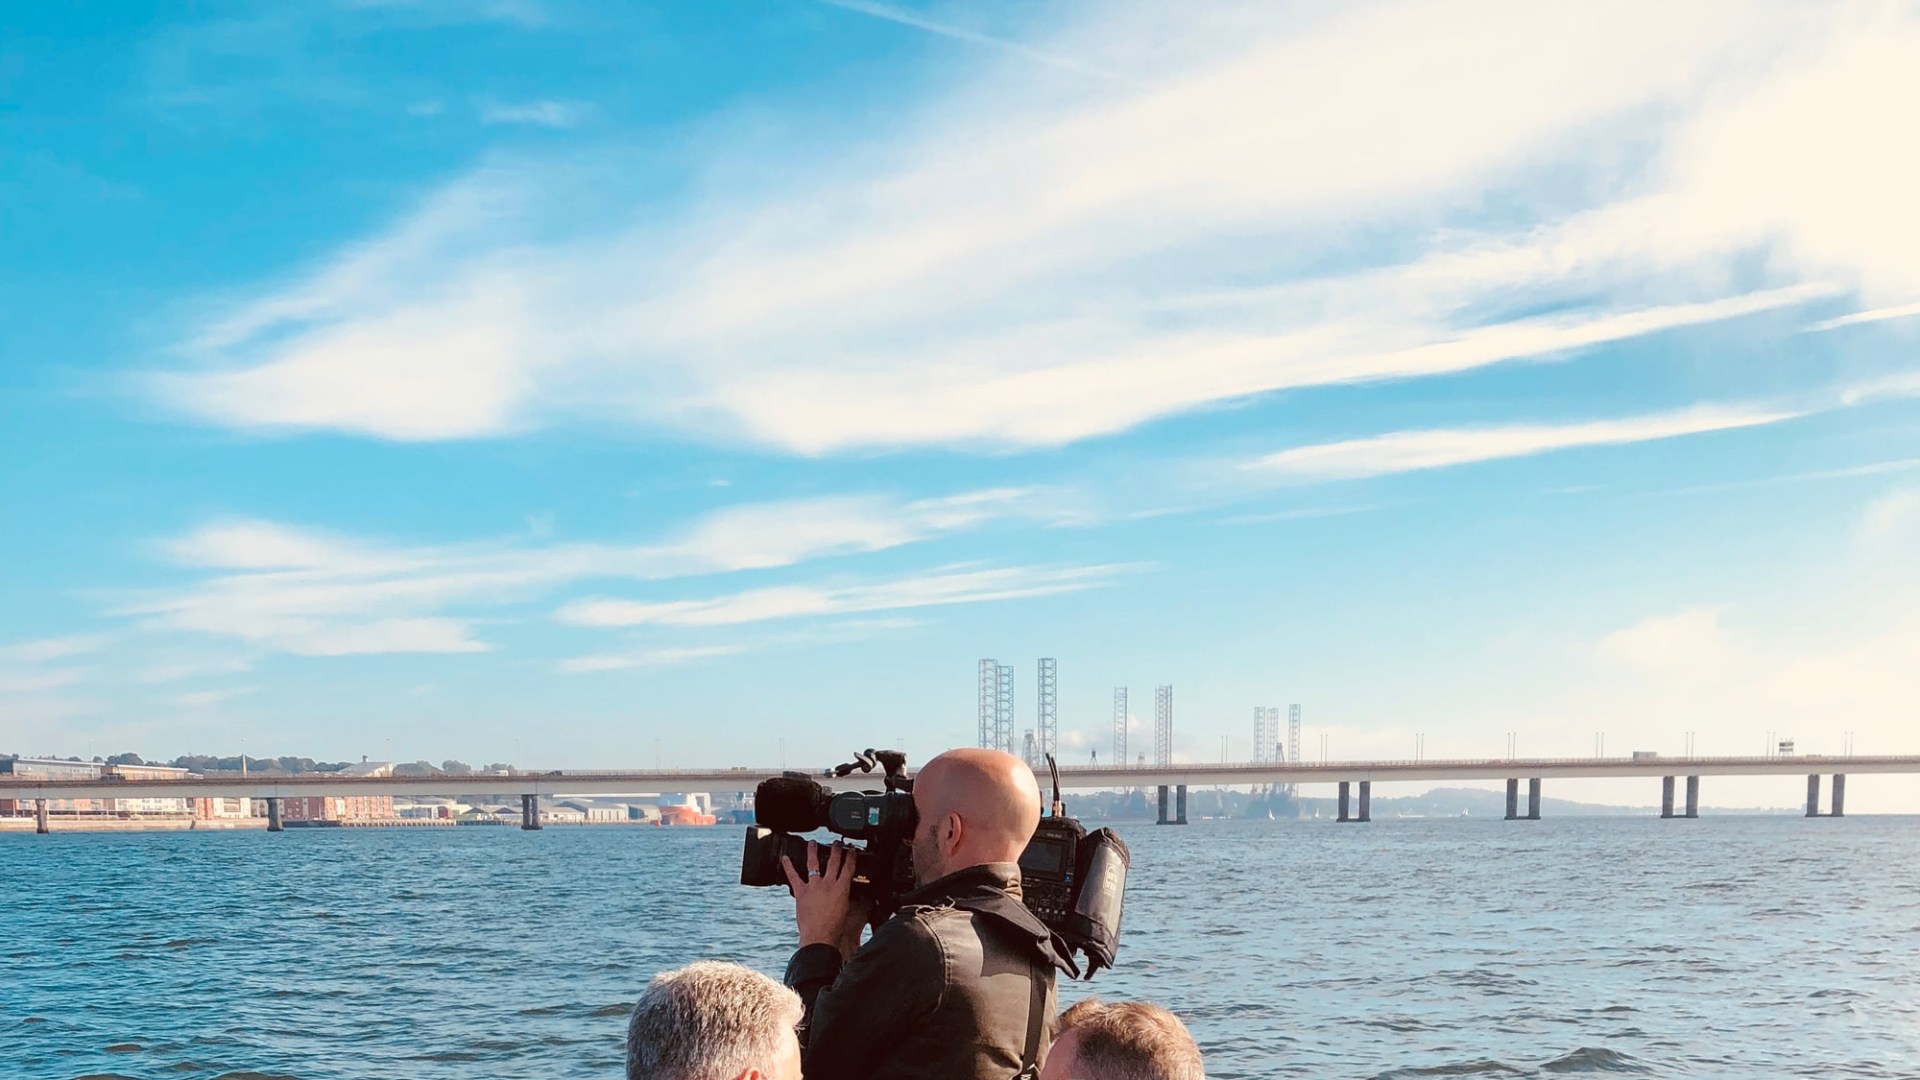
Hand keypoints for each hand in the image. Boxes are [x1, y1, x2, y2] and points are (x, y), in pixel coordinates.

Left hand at [781, 841, 872, 960]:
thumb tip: (847, 892)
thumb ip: (846, 897)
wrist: (820, 936)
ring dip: (813, 851)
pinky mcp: (801, 892)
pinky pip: (793, 876)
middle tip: (836, 843)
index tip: (851, 849)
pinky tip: (785, 858)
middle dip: (835, 850)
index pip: (848, 868)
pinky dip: (788, 867)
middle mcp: (828, 884)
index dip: (850, 856)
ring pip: (813, 863)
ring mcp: (813, 887)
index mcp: (842, 888)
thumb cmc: (834, 928)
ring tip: (812, 843)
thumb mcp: (846, 910)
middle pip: (833, 862)